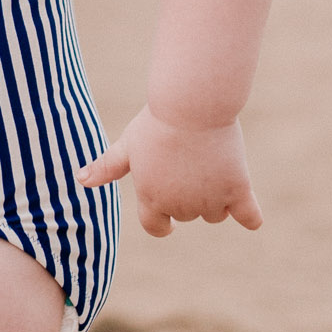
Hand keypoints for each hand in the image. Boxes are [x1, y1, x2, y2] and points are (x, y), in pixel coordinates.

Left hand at [79, 107, 262, 238]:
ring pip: (215, 214)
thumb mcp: (128, 144)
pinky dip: (250, 217)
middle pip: (189, 214)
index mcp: (151, 197)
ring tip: (211, 165)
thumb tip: (81, 179)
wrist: (191, 105)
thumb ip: (107, 166)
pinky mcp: (238, 190)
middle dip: (190, 195)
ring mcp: (210, 200)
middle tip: (189, 161)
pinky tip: (250, 216)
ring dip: (216, 199)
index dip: (162, 224)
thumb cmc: (156, 121)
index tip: (169, 226)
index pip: (155, 227)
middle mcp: (180, 205)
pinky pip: (249, 217)